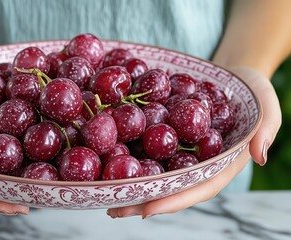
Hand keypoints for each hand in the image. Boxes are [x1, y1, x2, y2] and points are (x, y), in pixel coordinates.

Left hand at [107, 66, 280, 218]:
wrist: (229, 76)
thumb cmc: (251, 92)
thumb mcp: (266, 104)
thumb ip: (266, 128)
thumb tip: (259, 155)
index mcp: (218, 165)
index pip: (196, 189)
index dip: (172, 201)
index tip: (147, 211)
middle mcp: (193, 163)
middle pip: (167, 186)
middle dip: (141, 200)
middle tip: (114, 210)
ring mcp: (177, 150)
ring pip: (152, 170)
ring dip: (128, 183)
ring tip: (101, 193)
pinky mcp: (164, 133)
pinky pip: (144, 145)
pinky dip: (126, 154)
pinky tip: (104, 156)